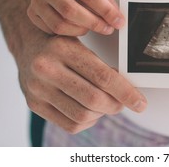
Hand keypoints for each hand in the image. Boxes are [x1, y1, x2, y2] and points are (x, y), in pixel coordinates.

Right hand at [15, 30, 146, 133]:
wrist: (28, 48)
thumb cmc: (61, 45)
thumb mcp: (80, 43)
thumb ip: (101, 64)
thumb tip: (129, 88)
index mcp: (62, 49)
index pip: (102, 76)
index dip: (126, 92)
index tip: (140, 102)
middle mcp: (46, 69)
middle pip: (93, 98)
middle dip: (116, 104)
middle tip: (125, 103)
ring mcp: (38, 89)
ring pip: (83, 115)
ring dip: (102, 113)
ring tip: (107, 103)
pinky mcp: (34, 105)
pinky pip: (70, 124)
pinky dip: (88, 121)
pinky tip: (91, 110)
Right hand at [27, 0, 124, 35]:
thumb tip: (118, 18)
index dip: (105, 10)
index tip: (118, 21)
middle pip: (71, 10)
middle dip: (94, 23)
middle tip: (108, 29)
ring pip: (60, 24)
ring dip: (82, 29)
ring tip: (92, 26)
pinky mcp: (32, 13)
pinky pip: (52, 31)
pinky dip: (69, 33)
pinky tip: (77, 27)